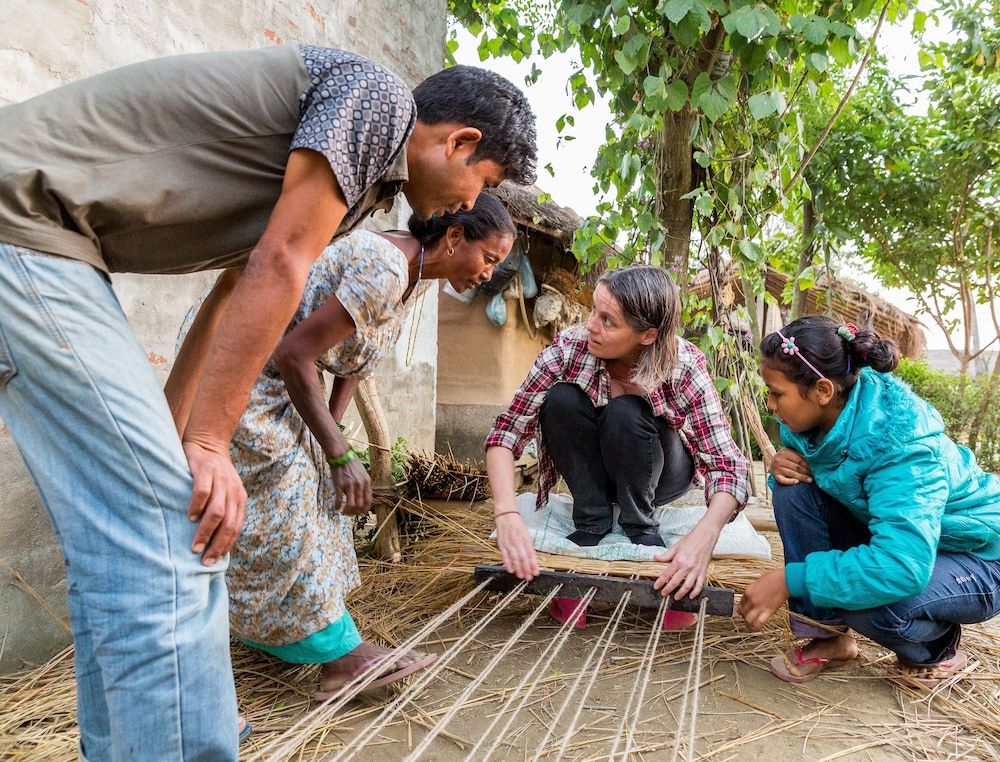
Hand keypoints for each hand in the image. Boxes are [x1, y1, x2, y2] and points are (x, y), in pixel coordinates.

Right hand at [183, 440, 246, 564]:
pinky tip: (189, 517)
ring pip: (217, 512)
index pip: (236, 527)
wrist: (207, 442)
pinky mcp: (205, 470)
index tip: (213, 561)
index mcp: (239, 498)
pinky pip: (203, 492)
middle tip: (203, 559)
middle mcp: (233, 490)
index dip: (225, 546)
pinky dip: (197, 507)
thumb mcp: (223, 492)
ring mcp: (220, 480)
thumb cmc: (212, 474)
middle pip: (229, 523)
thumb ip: (222, 510)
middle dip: (216, 544)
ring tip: (194, 546)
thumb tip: (212, 541)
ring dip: (206, 531)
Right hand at [331, 457, 372, 515]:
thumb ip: (363, 485)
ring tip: (344, 512)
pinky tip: (337, 507)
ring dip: (347, 511)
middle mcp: (359, 485)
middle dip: (355, 512)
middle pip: (359, 505)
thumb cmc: (352, 464)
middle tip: (351, 514)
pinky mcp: (339, 485)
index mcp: (367, 482)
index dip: (365, 509)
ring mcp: (349, 485)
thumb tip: (362, 497)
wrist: (341, 455)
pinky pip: (339, 500)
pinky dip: (338, 506)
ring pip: (350, 505)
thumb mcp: (363, 474)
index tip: (361, 513)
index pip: (368, 500)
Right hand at [495, 512, 539, 580]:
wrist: (506, 515)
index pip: (531, 554)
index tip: (536, 572)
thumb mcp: (526, 534)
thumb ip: (528, 546)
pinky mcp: (501, 544)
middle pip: (523, 558)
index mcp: (526, 539)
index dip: (534, 564)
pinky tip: (510, 570)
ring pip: (515, 558)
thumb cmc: (517, 524)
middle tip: (529, 577)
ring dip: (518, 568)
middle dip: (527, 569)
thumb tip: (532, 559)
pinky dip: (508, 563)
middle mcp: (518, 541)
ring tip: (521, 576)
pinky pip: (505, 556)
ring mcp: (509, 543)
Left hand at [652, 524, 716, 599]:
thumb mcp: (676, 546)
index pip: (667, 574)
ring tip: (676, 597)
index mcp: (678, 560)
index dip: (660, 582)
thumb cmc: (691, 540)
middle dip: (668, 590)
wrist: (705, 536)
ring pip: (687, 586)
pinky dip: (695, 592)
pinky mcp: (703, 571)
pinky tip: (691, 596)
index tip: (656, 587)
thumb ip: (666, 555)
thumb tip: (655, 557)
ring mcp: (696, 570)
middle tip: (663, 594)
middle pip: (675, 582)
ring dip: (680, 593)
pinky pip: (700, 585)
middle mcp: (687, 567)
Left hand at [738, 569, 788, 629]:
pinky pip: (759, 622)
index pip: (740, 603)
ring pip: (748, 620)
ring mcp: (759, 606)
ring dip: (749, 622)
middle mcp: (751, 600)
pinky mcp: (768, 611)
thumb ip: (753, 591)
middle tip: (747, 616)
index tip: (744, 609)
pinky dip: (757, 625)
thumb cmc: (774, 578)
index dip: (742, 607)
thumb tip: (751, 596)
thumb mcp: (758, 582)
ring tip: (751, 622)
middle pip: (743, 612)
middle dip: (744, 615)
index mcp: (748, 591)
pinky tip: (757, 624)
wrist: (785, 581)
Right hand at [771, 448, 812, 485]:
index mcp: (785, 452)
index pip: (800, 459)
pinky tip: (797, 482)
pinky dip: (790, 481)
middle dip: (807, 471)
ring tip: (810, 480)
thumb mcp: (791, 451)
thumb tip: (813, 458)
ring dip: (803, 477)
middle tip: (815, 475)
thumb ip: (799, 453)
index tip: (815, 468)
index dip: (808, 464)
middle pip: (797, 467)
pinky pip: (783, 480)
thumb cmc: (786, 456)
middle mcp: (779, 459)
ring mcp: (776, 468)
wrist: (773, 460)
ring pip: (792, 473)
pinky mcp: (775, 475)